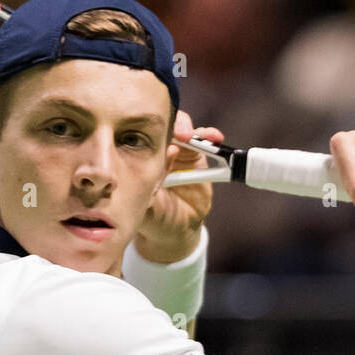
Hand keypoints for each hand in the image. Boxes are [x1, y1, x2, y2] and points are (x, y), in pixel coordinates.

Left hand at [134, 115, 222, 262]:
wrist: (173, 230)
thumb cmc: (153, 217)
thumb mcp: (146, 202)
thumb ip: (152, 180)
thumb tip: (166, 155)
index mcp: (139, 158)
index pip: (142, 134)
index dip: (150, 131)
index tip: (156, 134)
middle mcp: (158, 151)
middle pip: (165, 126)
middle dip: (173, 125)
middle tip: (180, 134)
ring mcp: (178, 152)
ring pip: (184, 130)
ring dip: (192, 130)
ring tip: (192, 136)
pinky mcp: (196, 156)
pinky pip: (203, 141)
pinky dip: (209, 136)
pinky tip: (215, 137)